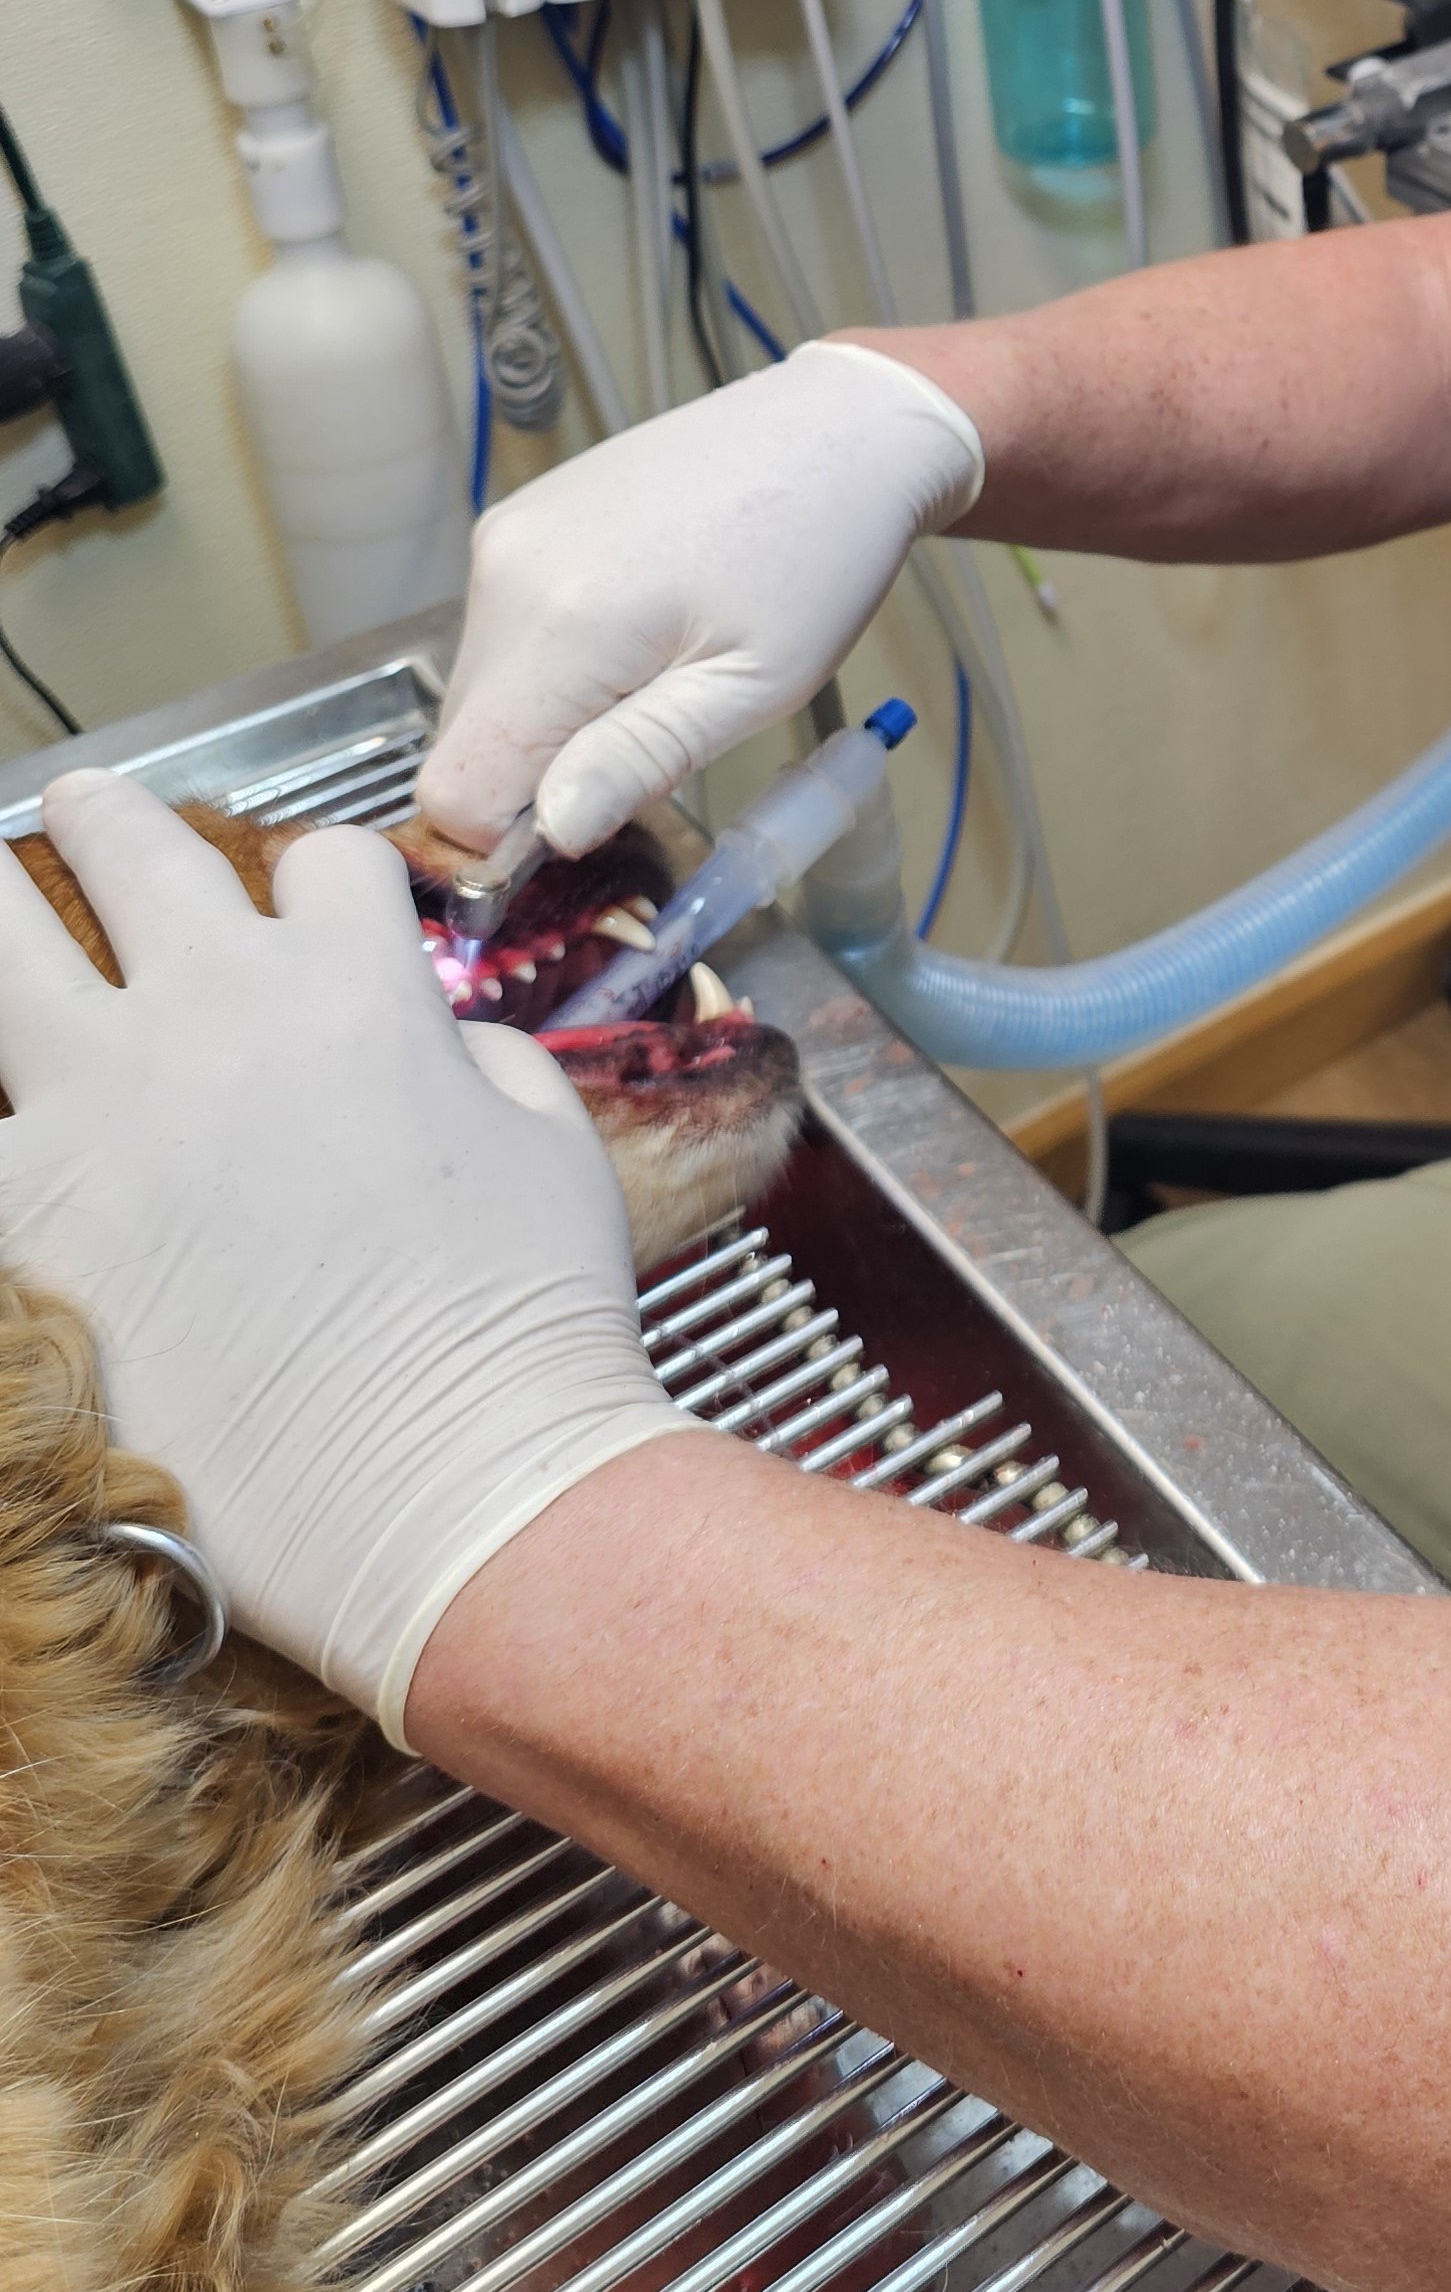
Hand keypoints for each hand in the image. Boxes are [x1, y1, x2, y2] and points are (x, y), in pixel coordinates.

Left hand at [0, 769, 695, 1740]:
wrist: (449, 1480)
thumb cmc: (529, 1324)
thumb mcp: (554, 1146)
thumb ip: (482, 1066)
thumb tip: (439, 1056)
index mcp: (358, 986)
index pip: (326, 861)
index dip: (329, 884)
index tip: (318, 914)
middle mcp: (219, 1013)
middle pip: (134, 847)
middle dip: (108, 817)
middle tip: (84, 811)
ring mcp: (105, 1107)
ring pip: (2, 945)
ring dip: (0, 910)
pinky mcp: (30, 1216)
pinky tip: (3, 1121)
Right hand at [416, 337, 984, 855]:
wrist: (837, 430)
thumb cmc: (819, 562)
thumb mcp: (753, 685)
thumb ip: (641, 757)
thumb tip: (551, 831)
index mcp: (558, 624)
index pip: (458, 789)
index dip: (513, 840)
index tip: (601, 822)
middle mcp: (504, 573)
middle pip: (466, 743)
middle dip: (542, 778)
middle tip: (657, 742)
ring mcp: (505, 535)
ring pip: (485, 692)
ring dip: (553, 720)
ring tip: (660, 676)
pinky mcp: (518, 519)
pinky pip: (503, 634)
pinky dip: (555, 665)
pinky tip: (642, 631)